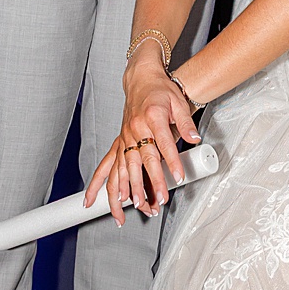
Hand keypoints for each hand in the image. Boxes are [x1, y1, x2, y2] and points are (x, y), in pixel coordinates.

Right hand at [86, 60, 202, 227]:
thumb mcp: (178, 102)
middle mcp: (134, 129)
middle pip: (141, 160)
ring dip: (127, 189)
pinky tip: (94, 200)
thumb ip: (186, 122)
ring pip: (122, 168)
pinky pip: (106, 167)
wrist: (141, 81)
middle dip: (149, 183)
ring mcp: (124, 138)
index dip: (171, 161)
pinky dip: (99, 185)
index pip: (163, 143)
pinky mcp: (119, 144)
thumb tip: (194, 138)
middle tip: (157, 201)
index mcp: (151, 117)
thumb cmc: (160, 92)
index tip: (178, 177)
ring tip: (133, 208)